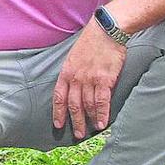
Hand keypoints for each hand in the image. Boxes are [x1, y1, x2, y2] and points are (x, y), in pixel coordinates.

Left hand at [52, 21, 127, 139]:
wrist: (107, 30)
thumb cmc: (91, 41)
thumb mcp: (74, 56)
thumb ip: (72, 71)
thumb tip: (73, 85)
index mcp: (66, 72)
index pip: (58, 97)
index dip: (58, 113)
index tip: (58, 124)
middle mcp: (76, 78)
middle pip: (73, 105)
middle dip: (74, 121)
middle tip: (77, 134)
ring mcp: (90, 80)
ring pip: (87, 106)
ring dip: (89, 120)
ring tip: (91, 131)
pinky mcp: (105, 80)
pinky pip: (101, 102)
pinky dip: (101, 114)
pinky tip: (102, 123)